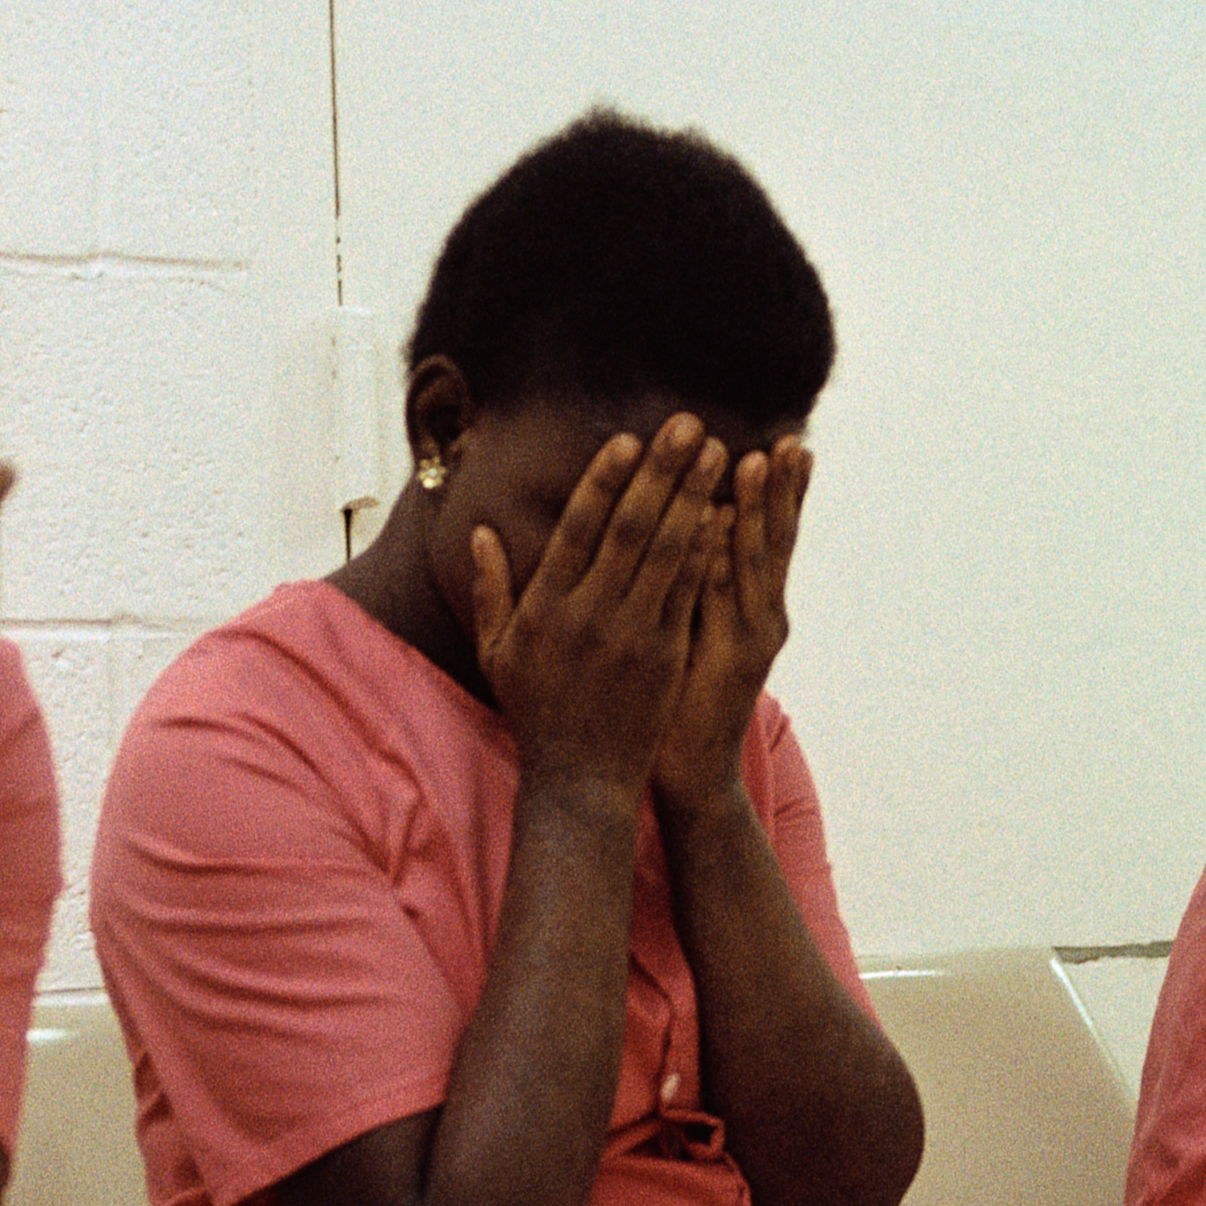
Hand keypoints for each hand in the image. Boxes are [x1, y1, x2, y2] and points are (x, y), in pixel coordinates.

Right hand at [470, 413, 720, 794]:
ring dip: (695, 498)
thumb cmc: (535, 712)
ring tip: (720, 453)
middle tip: (690, 424)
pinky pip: (688, 594)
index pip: (578, 530)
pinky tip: (726, 515)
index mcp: (546, 608)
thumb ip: (491, 591)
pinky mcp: (664, 657)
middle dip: (661, 472)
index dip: (604, 480)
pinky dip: (707, 552)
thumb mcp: (497, 653)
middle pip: (629, 529)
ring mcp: (630, 636)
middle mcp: (588, 615)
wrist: (579, 781)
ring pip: (666, 554)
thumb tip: (480, 532)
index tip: (628, 439)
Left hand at [654, 438, 808, 808]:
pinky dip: (719, 556)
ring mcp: (750, 639)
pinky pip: (719, 594)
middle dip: (782, 490)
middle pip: (777, 542)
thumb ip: (705, 582)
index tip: (791, 444)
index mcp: (759, 608)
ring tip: (756, 460)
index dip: (785, 493)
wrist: (689, 766)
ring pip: (754, 561)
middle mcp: (765, 618)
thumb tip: (697, 524)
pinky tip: (715, 520)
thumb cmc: (683, 694)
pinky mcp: (727, 659)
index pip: (776, 538)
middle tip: (789, 442)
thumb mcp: (698, 628)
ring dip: (754, 509)